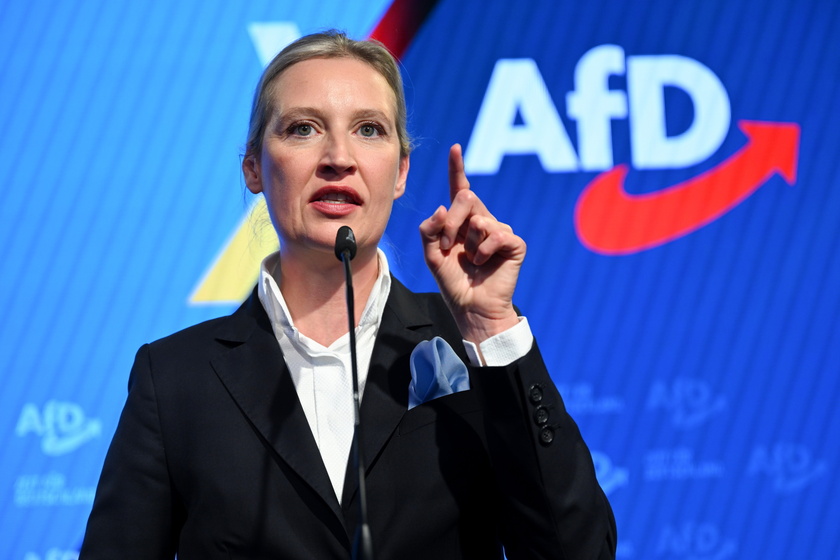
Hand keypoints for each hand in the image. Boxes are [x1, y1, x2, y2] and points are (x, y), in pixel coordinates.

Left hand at [419, 144, 525, 343]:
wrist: (471, 308)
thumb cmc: (453, 282)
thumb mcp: (432, 255)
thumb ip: (429, 230)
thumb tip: (442, 208)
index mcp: (461, 221)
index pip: (459, 188)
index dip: (457, 168)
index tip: (455, 148)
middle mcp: (482, 220)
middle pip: (467, 197)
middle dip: (452, 221)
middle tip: (450, 245)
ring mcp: (500, 230)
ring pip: (481, 218)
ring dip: (469, 242)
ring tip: (472, 260)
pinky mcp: (514, 243)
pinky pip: (497, 234)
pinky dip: (485, 250)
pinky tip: (484, 263)